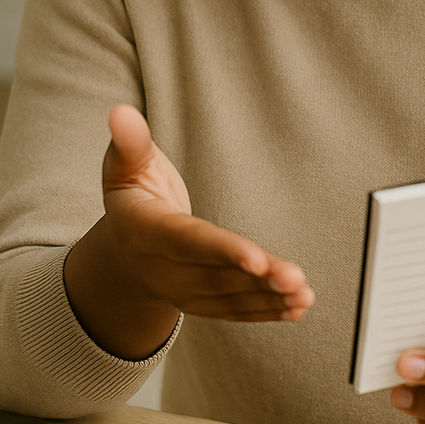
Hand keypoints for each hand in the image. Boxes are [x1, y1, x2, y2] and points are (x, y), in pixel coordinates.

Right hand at [64, 104, 313, 358]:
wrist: (125, 245)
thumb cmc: (133, 192)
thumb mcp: (125, 163)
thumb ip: (130, 142)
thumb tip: (121, 112)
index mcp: (146, 231)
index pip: (189, 241)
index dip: (223, 250)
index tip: (257, 258)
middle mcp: (163, 269)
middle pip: (215, 275)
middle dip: (258, 279)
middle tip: (296, 279)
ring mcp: (182, 290)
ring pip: (229, 297)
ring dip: (269, 299)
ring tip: (304, 295)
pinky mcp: (202, 301)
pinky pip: (235, 310)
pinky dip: (266, 311)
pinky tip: (296, 308)